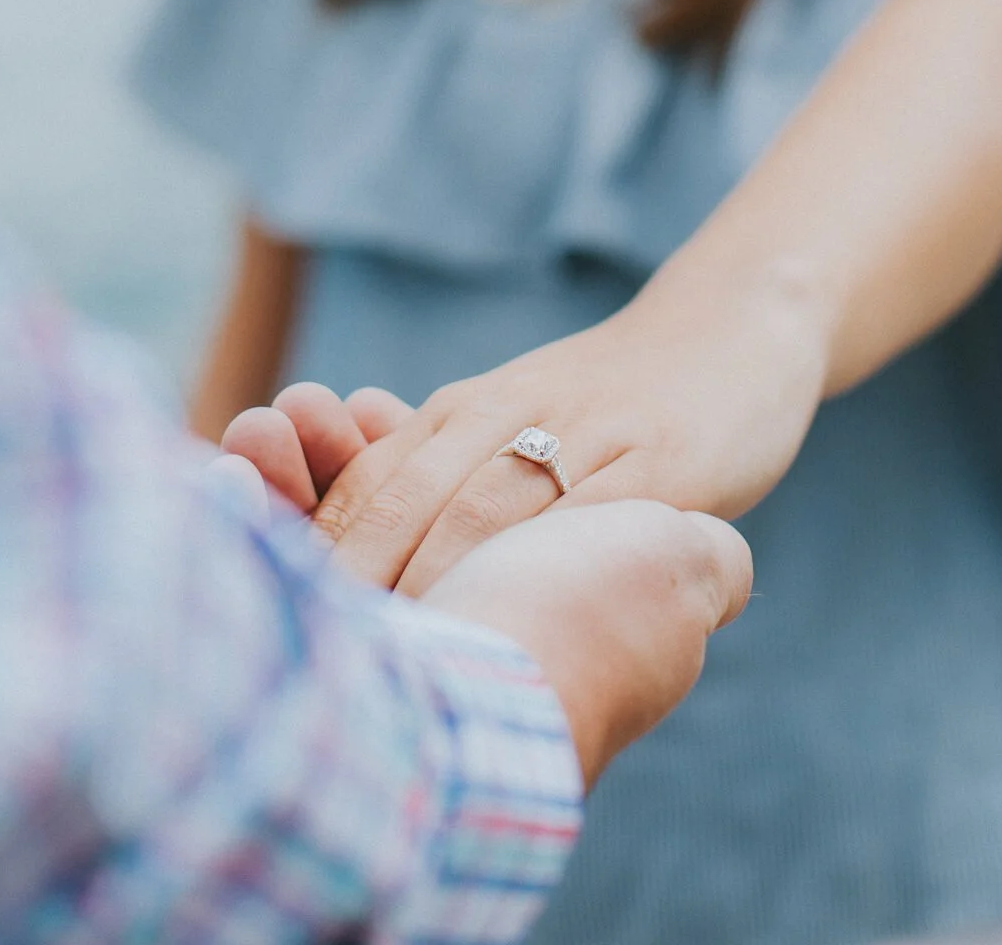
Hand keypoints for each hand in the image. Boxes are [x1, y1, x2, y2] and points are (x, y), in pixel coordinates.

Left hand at [220, 385, 753, 787]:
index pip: (365, 485)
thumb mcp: (513, 423)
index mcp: (459, 413)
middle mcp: (507, 413)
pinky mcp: (660, 459)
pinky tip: (527, 623)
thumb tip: (346, 582)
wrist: (729, 333)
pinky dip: (550, 567)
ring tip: (404, 666)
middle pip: (410, 499)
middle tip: (323, 668)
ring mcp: (584, 432)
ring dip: (439, 587)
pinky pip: (595, 514)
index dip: (317, 561)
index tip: (272, 639)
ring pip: (489, 508)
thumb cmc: (606, 401)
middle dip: (359, 584)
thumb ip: (438, 480)